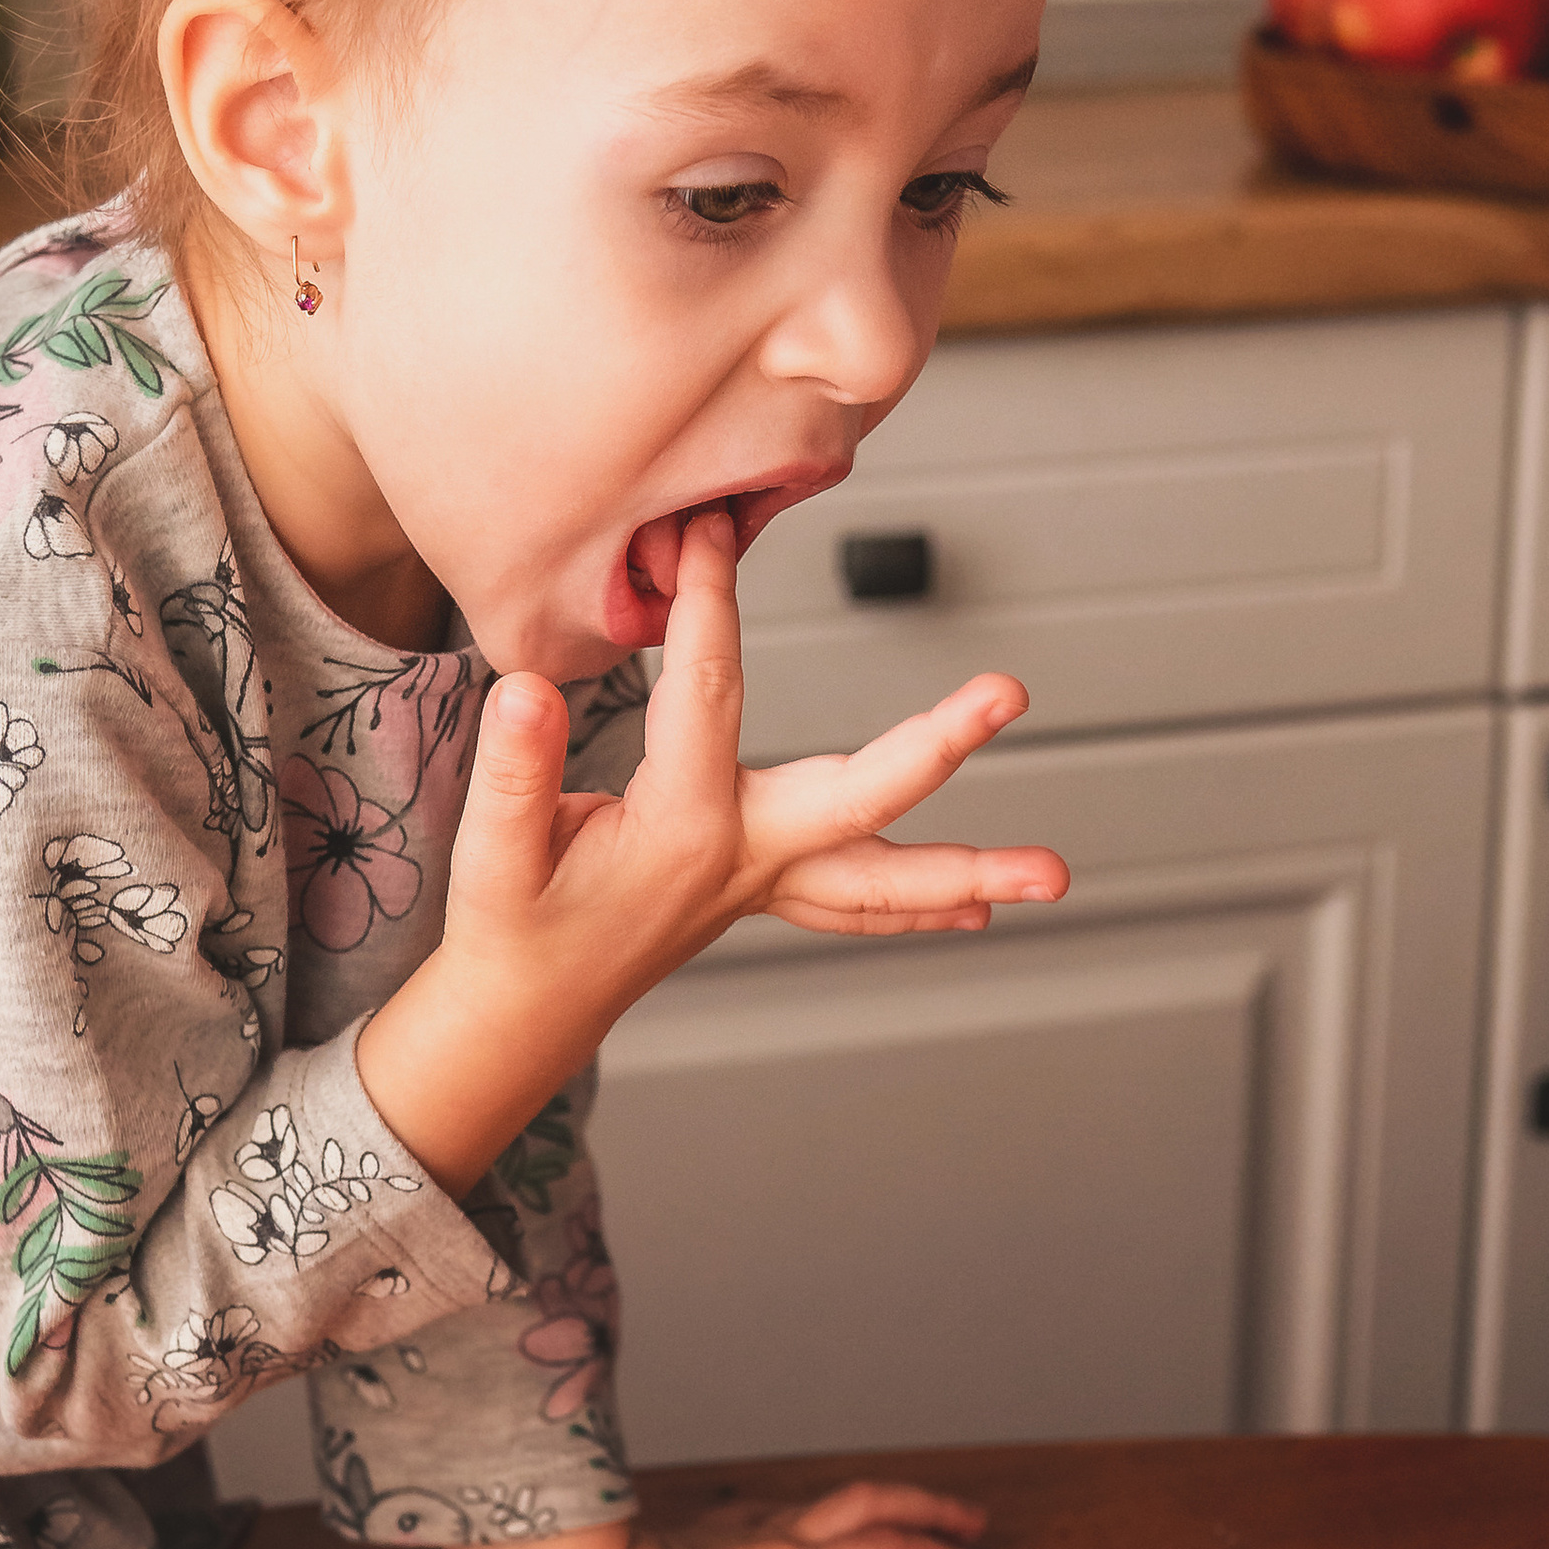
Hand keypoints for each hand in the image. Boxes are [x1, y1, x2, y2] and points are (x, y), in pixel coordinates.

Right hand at [358, 507, 1067, 1188]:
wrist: (519, 1014)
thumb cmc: (508, 928)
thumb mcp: (493, 852)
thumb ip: (512, 772)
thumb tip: (526, 689)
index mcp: (682, 830)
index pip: (707, 696)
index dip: (706, 609)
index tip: (704, 534)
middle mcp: (743, 860)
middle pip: (864, 800)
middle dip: (940, 741)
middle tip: (1009, 693)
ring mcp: (761, 886)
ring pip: (884, 880)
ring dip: (972, 873)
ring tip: (1055, 876)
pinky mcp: (759, 896)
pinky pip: (855, 903)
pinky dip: (918, 906)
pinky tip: (976, 911)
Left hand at [448, 1480, 991, 1548]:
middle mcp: (777, 1546)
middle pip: (872, 1514)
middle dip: (929, 1519)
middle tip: (973, 1526)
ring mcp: (738, 1536)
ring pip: (830, 1506)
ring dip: (883, 1507)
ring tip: (911, 1513)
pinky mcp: (701, 1538)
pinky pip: (780, 1512)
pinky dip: (816, 1513)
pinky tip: (804, 1519)